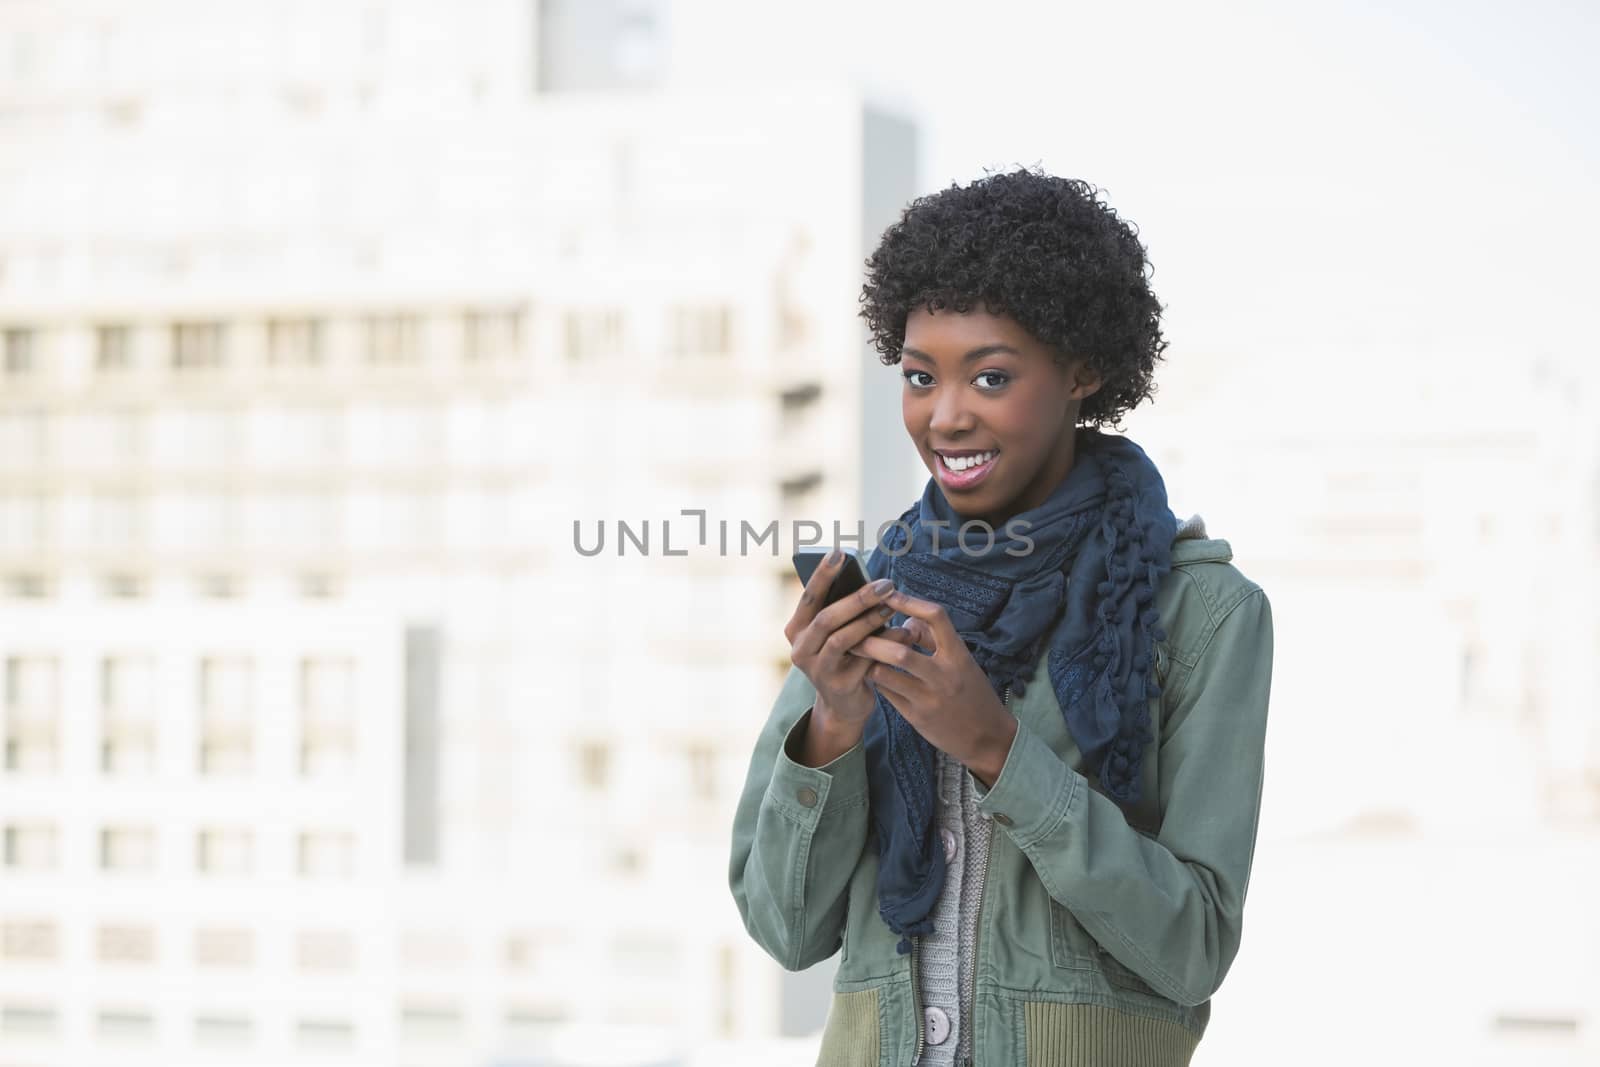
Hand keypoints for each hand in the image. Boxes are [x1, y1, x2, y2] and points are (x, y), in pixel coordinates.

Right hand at [784, 553, 915, 744]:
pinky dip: (882, 644)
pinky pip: (862, 659)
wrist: (845, 704)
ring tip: (892, 606)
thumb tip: (873, 581)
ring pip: (841, 638)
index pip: (808, 597)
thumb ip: (846, 610)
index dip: (823, 574)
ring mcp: (816, 669)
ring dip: (869, 620)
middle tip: (885, 583)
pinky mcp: (837, 685)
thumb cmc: (845, 656)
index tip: (840, 552)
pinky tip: (903, 632)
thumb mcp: (840, 631)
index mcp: (796, 629)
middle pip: (826, 617)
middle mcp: (800, 648)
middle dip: (857, 598)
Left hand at [849, 590, 1018, 786]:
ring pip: (885, 674)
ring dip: (868, 660)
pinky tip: (868, 671)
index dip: (909, 602)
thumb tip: (907, 618)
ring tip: (855, 649)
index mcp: (958, 654)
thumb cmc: (972, 692)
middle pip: (900, 651)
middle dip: (873, 639)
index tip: (888, 595)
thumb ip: (933, 638)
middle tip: (854, 630)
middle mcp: (944, 675)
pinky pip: (886, 693)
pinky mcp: (916, 717)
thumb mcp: (962, 660)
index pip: (936, 617)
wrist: (987, 737)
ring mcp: (928, 698)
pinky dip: (875, 679)